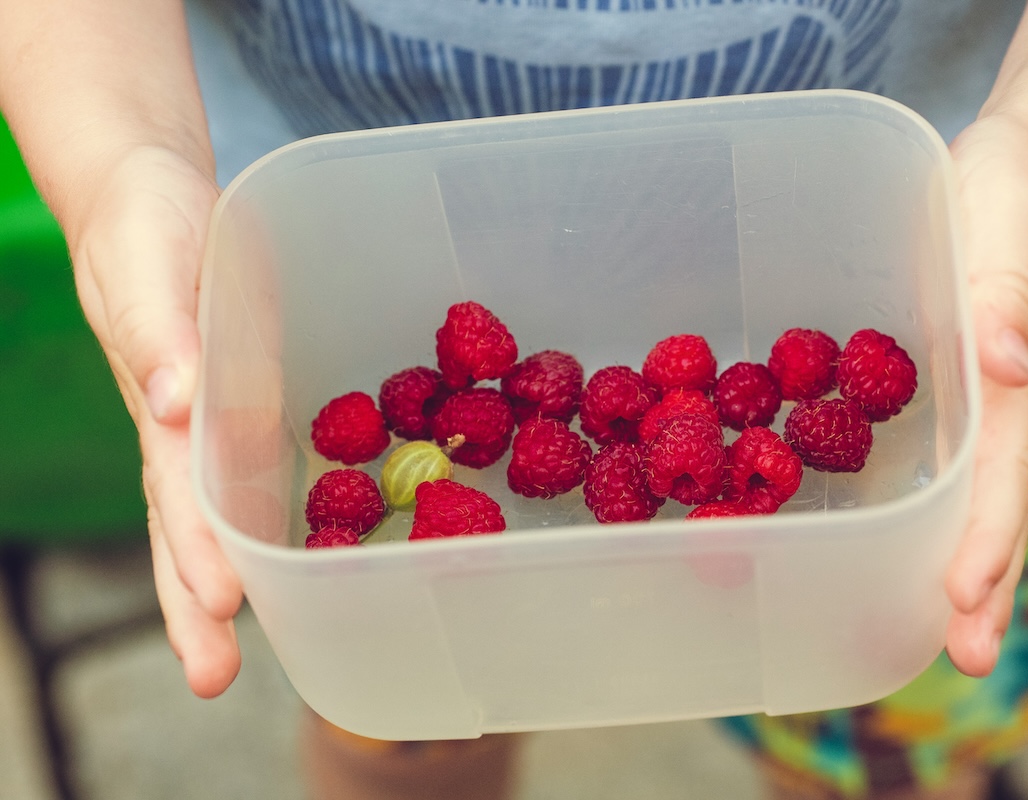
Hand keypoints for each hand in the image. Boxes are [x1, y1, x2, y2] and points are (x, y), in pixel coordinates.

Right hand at [69, 145, 243, 696]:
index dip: (194, 553)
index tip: (217, 607)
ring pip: (226, 515)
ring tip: (242, 654)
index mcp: (161, 407)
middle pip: (191, 532)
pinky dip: (280, 518)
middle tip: (214, 679)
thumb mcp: (147, 266)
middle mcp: (189, 433)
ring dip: (241, 581)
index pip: (178, 496)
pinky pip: (264, 470)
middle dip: (197, 606)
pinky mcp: (250, 402)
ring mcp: (218, 424)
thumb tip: (174, 405)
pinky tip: (306, 557)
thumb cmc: (141, 229)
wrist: (153, 199)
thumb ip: (158, 334)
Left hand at [940, 113, 1027, 676]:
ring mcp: (978, 397)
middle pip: (990, 508)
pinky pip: (943, 456)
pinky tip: (900, 536)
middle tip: (964, 663)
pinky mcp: (950, 378)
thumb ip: (1000, 297)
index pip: (1001, 476)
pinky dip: (931, 508)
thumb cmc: (1016, 189)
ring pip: (968, 494)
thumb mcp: (1004, 229)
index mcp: (1012, 379)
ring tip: (937, 632)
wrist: (1027, 159)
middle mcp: (998, 403)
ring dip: (954, 562)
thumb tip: (999, 368)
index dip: (984, 541)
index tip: (961, 601)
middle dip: (980, 585)